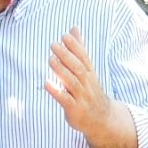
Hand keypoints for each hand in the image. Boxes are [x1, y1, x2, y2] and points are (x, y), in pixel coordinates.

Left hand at [45, 28, 139, 147]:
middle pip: (77, 68)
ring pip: (72, 82)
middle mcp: (86, 84)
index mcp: (89, 73)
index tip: (65, 36)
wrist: (101, 119)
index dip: (75, 46)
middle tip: (54, 45)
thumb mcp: (87, 70)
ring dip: (61, 71)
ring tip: (50, 60)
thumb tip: (74, 28)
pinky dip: (56, 92)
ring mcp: (81, 97)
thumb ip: (80, 49)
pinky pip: (65, 100)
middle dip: (66, 56)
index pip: (84, 57)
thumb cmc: (89, 91)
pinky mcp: (74, 109)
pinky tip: (46, 84)